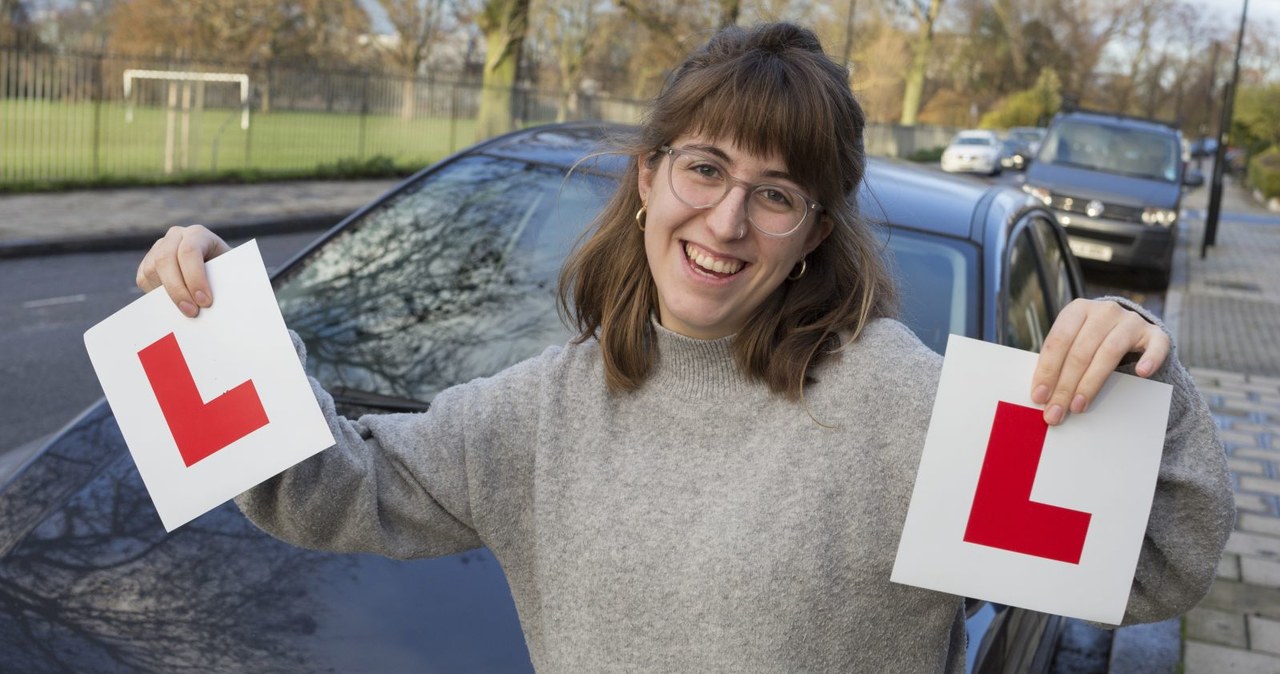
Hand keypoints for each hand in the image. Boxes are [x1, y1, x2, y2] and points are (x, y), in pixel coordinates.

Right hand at [135, 225, 230, 317]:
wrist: (218, 270)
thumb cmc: (227, 272)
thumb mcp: (232, 271)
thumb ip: (227, 279)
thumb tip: (217, 301)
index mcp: (198, 234)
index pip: (190, 251)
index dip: (195, 277)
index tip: (205, 301)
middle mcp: (176, 236)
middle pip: (166, 259)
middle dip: (178, 289)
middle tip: (192, 312)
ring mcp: (159, 247)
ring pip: (152, 270)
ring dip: (167, 294)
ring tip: (186, 311)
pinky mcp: (149, 262)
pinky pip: (144, 278)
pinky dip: (155, 294)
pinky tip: (173, 303)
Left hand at [1030, 298, 1169, 425]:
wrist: (1128, 330)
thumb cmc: (1090, 341)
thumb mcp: (1072, 344)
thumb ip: (1058, 363)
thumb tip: (1041, 396)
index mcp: (1077, 310)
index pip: (1058, 340)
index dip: (1047, 370)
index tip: (1039, 396)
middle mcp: (1104, 311)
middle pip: (1081, 351)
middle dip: (1065, 386)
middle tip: (1056, 412)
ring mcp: (1131, 321)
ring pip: (1109, 352)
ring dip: (1091, 383)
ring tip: (1078, 406)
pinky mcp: (1155, 334)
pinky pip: (1156, 346)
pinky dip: (1150, 359)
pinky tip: (1142, 374)